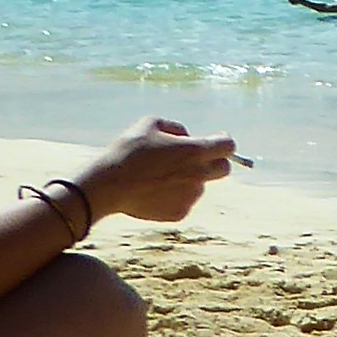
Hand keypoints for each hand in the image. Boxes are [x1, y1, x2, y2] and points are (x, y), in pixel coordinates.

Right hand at [84, 115, 235, 222]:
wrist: (109, 185)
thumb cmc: (128, 150)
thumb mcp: (150, 124)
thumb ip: (176, 127)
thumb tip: (187, 136)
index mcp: (195, 151)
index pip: (228, 146)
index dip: (224, 141)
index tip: (218, 140)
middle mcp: (199, 176)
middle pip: (224, 169)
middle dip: (215, 162)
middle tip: (196, 159)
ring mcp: (190, 197)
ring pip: (200, 186)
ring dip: (190, 179)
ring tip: (159, 175)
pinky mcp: (180, 213)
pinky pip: (184, 201)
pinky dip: (175, 195)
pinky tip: (153, 190)